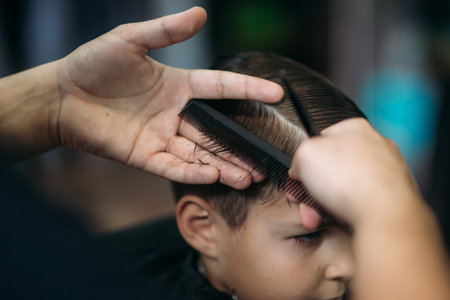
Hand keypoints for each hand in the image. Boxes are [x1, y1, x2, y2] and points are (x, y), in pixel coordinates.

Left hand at [55, 7, 282, 188]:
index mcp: (178, 85)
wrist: (61, 94)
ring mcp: (160, 136)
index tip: (275, 93)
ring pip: (199, 153)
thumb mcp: (130, 39)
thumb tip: (201, 12)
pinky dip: (192, 171)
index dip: (248, 90)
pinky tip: (213, 176)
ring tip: (249, 177)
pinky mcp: (143, 155)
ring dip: (223, 165)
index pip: (221, 88)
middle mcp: (174, 113)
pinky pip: (172, 165)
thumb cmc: (94, 63)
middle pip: (215, 132)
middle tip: (264, 159)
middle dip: (239, 147)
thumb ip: (166, 31)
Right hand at [288, 118, 422, 227]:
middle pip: (332, 168)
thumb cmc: (350, 179)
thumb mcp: (305, 154)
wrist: (384, 214)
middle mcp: (375, 147)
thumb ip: (298, 155)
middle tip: (302, 200)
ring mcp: (386, 172)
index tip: (298, 176)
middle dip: (312, 189)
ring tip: (315, 218)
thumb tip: (300, 168)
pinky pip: (360, 203)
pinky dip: (346, 213)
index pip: (322, 139)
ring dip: (324, 204)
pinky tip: (338, 220)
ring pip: (344, 188)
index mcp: (356, 128)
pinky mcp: (393, 196)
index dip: (305, 159)